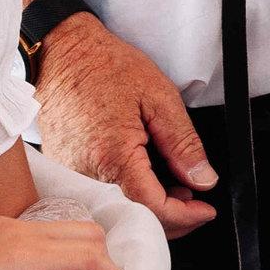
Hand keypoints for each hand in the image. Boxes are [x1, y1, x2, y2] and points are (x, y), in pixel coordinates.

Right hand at [35, 15, 217, 237]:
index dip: (186, 216)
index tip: (206, 210)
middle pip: (135, 216)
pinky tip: (145, 177)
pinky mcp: (63, 169)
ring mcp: (69, 174)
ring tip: (174, 185)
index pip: (153, 209)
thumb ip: (184, 144)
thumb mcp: (160, 99)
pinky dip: (127, 194)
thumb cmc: (105, 67)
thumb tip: (203, 179)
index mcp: (112, 157)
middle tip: (195, 199)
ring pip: (117, 208)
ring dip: (150, 206)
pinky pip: (100, 193)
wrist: (63, 52)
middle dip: (172, 217)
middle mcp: (84, 174)